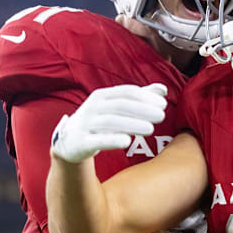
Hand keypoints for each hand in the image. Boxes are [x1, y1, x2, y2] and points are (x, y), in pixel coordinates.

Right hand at [51, 84, 167, 162]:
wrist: (69, 141)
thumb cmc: (99, 121)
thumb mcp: (116, 107)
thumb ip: (139, 98)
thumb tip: (163, 89)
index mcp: (102, 95)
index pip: (126, 92)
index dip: (145, 97)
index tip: (163, 104)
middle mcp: (92, 107)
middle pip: (120, 106)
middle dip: (142, 110)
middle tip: (161, 116)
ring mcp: (85, 124)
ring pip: (110, 122)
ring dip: (132, 124)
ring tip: (151, 129)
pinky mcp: (80, 142)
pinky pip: (97, 140)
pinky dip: (112, 140)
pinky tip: (127, 141)